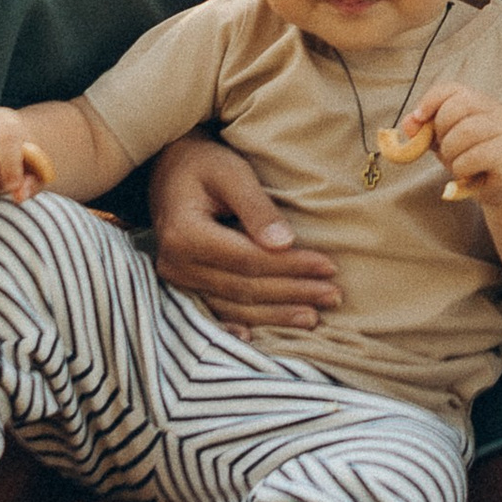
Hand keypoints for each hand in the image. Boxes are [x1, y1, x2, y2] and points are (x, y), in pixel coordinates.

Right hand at [149, 133, 340, 332]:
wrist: (168, 168)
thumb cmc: (204, 164)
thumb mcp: (232, 173)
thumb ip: (257, 208)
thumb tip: (286, 244)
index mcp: (185, 234)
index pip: (248, 259)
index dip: (290, 266)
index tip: (328, 266)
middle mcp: (176, 263)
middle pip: (243, 287)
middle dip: (291, 293)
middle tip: (333, 295)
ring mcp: (176, 278)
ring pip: (232, 305)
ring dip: (275, 314)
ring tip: (313, 315)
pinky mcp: (182, 284)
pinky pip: (215, 310)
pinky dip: (241, 323)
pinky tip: (260, 337)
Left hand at [384, 82, 501, 206]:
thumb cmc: (473, 161)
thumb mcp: (445, 143)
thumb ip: (426, 132)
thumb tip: (409, 123)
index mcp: (482, 102)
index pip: (453, 89)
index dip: (431, 100)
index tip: (419, 118)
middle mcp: (497, 111)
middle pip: (457, 107)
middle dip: (441, 130)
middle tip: (444, 148)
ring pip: (465, 132)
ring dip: (450, 152)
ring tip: (456, 163)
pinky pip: (473, 157)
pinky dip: (461, 168)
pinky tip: (466, 173)